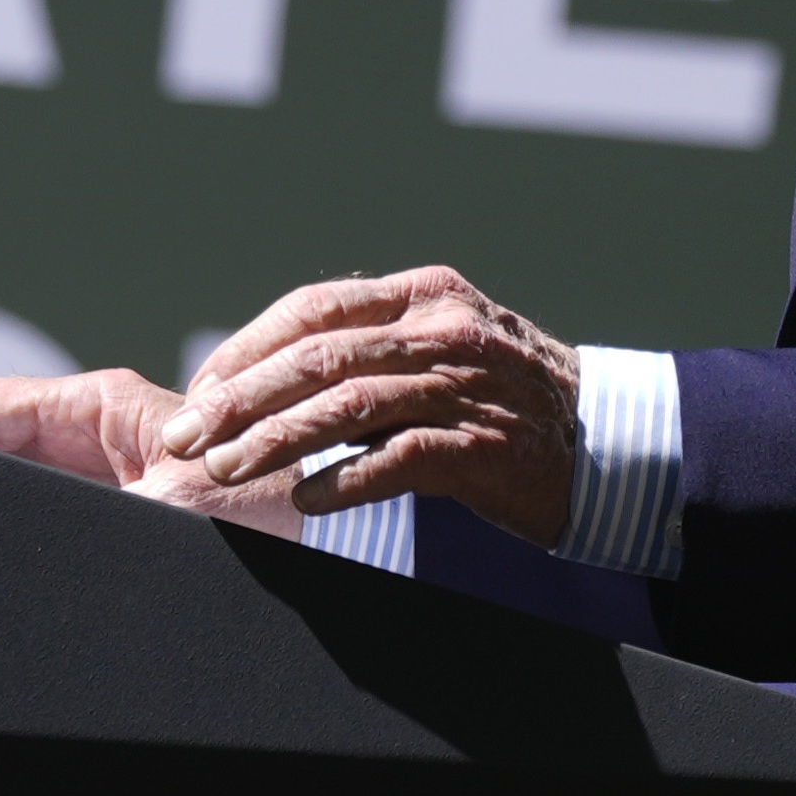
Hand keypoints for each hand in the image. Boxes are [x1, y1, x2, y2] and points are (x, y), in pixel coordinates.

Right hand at [0, 368, 309, 537]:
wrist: (336, 530)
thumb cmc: (273, 502)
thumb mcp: (178, 510)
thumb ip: (108, 515)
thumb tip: (38, 537)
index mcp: (106, 407)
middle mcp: (101, 430)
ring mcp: (109, 468)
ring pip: (16, 475)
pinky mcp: (122, 506)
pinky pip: (49, 506)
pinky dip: (9, 517)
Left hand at [157, 266, 578, 548]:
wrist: (610, 442)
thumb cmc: (508, 400)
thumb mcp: (444, 347)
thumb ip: (373, 348)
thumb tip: (273, 377)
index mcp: (424, 295)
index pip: (314, 307)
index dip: (249, 346)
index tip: (202, 386)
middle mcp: (441, 328)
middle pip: (318, 355)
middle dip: (240, 398)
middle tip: (186, 435)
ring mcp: (464, 385)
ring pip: (348, 404)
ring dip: (274, 440)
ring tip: (222, 470)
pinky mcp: (483, 446)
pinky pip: (399, 460)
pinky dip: (345, 479)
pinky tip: (305, 500)